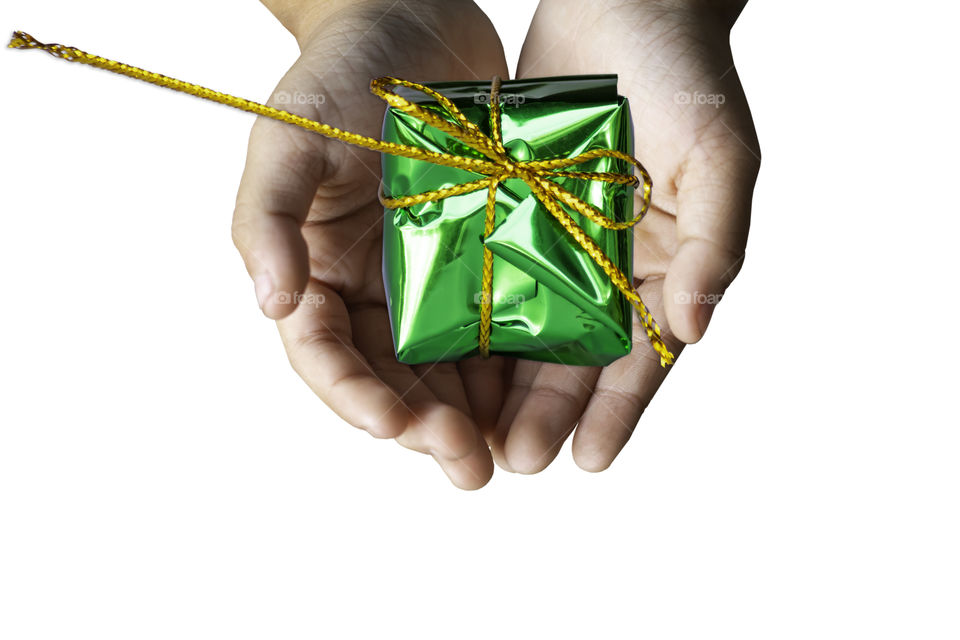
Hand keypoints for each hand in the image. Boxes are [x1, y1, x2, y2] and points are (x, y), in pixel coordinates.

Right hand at [232, 0, 508, 488]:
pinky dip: (515, 364)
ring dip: (475, 414)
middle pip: (393, 376)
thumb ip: (268, 217)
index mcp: (318, 268)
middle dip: (426, 427)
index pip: (324, 353)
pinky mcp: (485, 255)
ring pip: (449, 365)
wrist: (413, 17)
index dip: (355, 397)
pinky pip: (499, 321)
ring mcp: (432, 274)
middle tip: (469, 466)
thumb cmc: (339, 72)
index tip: (395, 425)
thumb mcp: (289, 136)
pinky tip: (541, 394)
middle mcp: (374, 284)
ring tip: (511, 454)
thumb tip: (270, 305)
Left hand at [489, 0, 760, 472]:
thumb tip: (698, 328)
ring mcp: (558, 241)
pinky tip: (443, 357)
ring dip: (502, 382)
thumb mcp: (720, 154)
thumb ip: (717, 241)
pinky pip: (490, 273)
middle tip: (511, 458)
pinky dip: (471, 316)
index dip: (618, 411)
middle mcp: (610, 265)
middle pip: (578, 356)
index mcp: (669, 265)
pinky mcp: (512, 211)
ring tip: (471, 431)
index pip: (646, 356)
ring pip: (528, 328)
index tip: (586, 459)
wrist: (623, 1)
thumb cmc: (687, 72)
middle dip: (547, 411)